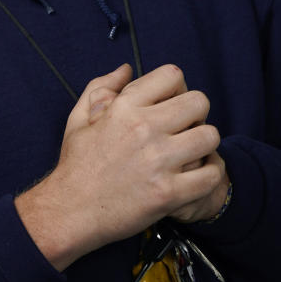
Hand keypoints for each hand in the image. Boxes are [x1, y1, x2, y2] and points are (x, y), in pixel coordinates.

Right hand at [15, 63, 226, 268]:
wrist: (69, 212)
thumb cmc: (75, 167)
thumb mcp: (78, 119)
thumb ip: (101, 88)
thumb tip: (126, 69)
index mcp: (124, 108)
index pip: (172, 76)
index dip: (177, 88)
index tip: (171, 105)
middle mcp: (144, 129)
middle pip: (199, 102)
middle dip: (196, 114)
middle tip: (185, 130)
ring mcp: (158, 162)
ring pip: (210, 136)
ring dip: (205, 144)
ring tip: (192, 154)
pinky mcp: (168, 193)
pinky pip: (211, 175)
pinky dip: (210, 174)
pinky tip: (197, 176)